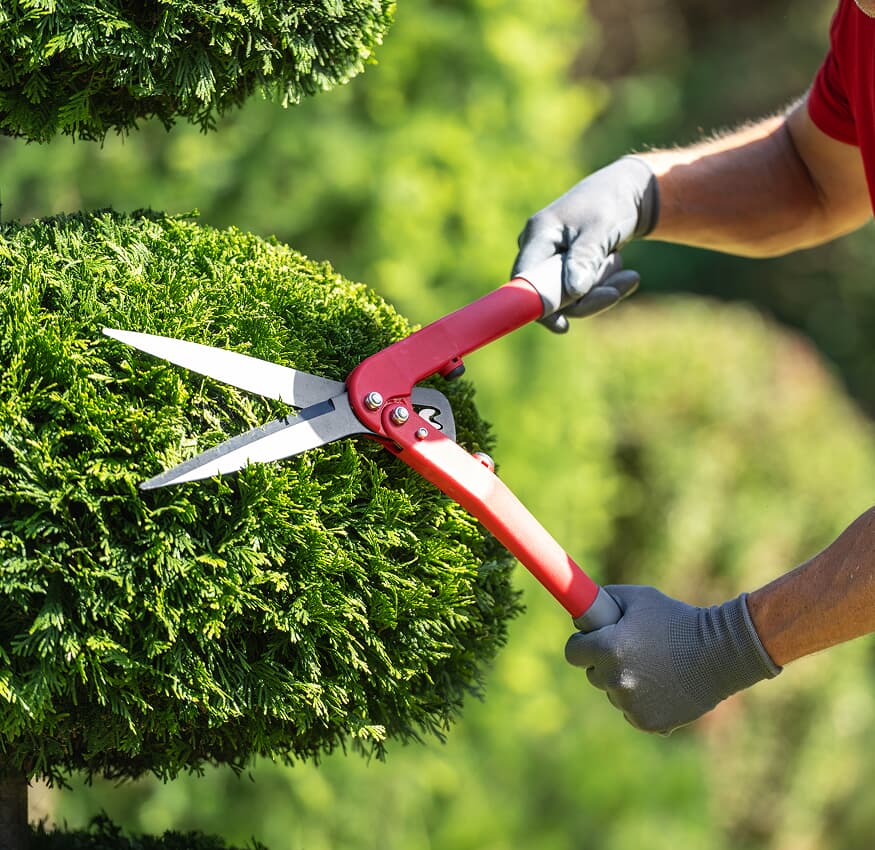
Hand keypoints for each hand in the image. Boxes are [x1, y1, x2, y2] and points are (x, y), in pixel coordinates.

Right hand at [512, 157, 658, 331]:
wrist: (626, 192)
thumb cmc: (611, 203)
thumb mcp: (601, 228)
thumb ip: (585, 257)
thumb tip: (574, 291)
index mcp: (538, 234)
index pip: (524, 280)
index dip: (538, 306)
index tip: (563, 326)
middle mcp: (538, 249)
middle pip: (550, 294)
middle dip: (587, 298)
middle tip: (619, 291)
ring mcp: (550, 260)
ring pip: (569, 296)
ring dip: (601, 291)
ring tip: (629, 274)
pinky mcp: (565, 268)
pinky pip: (580, 292)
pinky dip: (603, 287)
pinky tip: (625, 275)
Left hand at [565, 586, 780, 733]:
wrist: (719, 653)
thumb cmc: (677, 620)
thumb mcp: (640, 598)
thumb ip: (606, 599)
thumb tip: (583, 610)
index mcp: (607, 648)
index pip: (573, 652)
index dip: (582, 644)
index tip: (591, 640)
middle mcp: (614, 679)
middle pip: (593, 674)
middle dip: (604, 662)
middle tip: (629, 651)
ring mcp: (630, 704)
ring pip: (614, 693)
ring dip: (624, 682)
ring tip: (654, 667)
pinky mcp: (647, 722)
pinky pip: (632, 711)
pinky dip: (642, 702)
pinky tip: (663, 686)